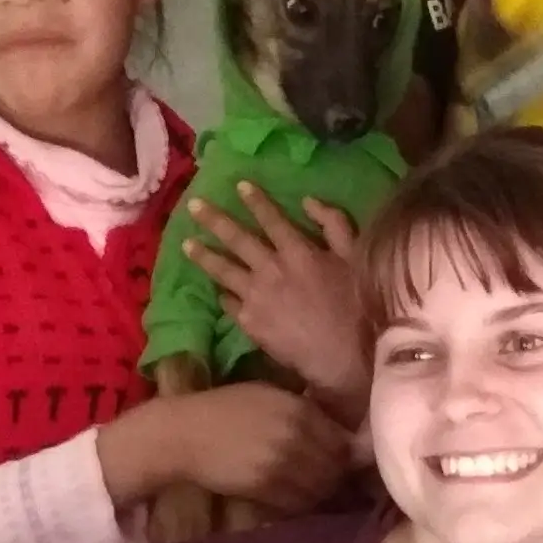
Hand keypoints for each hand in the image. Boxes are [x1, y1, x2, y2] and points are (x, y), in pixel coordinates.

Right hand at [101, 382, 349, 513]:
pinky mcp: (265, 487)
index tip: (348, 462)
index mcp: (300, 410)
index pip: (343, 441)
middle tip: (336, 483)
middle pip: (336, 467)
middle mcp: (296, 435)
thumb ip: (305, 412)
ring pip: (321, 488)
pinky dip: (303, 505)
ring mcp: (281, 463)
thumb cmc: (224, 409)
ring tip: (318, 494)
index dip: (349, 455)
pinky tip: (296, 500)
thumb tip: (340, 434)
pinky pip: (299, 503)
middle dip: (339, 477)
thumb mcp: (269, 397)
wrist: (183, 433)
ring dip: (323, 494)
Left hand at [185, 183, 372, 407]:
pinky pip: (229, 303)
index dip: (255, 200)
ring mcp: (256, 296)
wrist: (344, 356)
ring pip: (223, 271)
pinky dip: (223, 295)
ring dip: (204, 255)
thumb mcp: (356, 257)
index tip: (239, 185)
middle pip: (236, 239)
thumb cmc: (357, 306)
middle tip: (194, 205)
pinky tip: (216, 290)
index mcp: (298, 251)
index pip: (271, 219)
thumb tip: (308, 201)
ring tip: (186, 244)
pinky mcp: (250, 322)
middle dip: (214, 219)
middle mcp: (270, 269)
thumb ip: (333, 224)